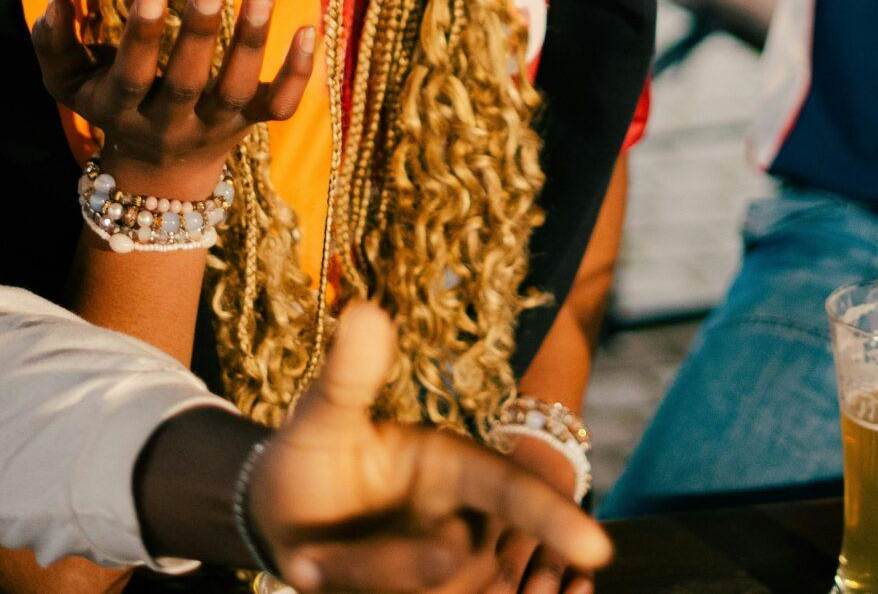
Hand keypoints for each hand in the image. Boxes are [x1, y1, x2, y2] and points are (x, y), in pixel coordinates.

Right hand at [34, 0, 315, 200]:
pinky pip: (280, 106)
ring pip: (237, 92)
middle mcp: (171, 123)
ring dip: (251, 45)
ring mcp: (216, 126)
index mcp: (124, 110)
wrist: (158, 178)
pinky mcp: (252, 124)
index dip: (140, 41)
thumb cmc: (112, 107)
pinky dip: (298, 74)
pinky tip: (310, 28)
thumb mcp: (71, 86)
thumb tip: (53, 1)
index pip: (131, 78)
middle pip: (188, 85)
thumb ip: (53, 46)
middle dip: (199, 36)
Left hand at [248, 303, 613, 592]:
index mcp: (456, 467)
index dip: (555, 520)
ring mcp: (450, 574)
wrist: (280, 522)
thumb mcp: (322, 416)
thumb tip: (364, 312)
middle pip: (465, 564)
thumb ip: (348, 377)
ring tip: (313, 565)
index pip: (516, 492)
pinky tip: (326, 578)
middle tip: (312, 559)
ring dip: (366, 582)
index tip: (597, 550)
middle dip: (391, 565)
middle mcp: (464, 523)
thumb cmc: (311, 457)